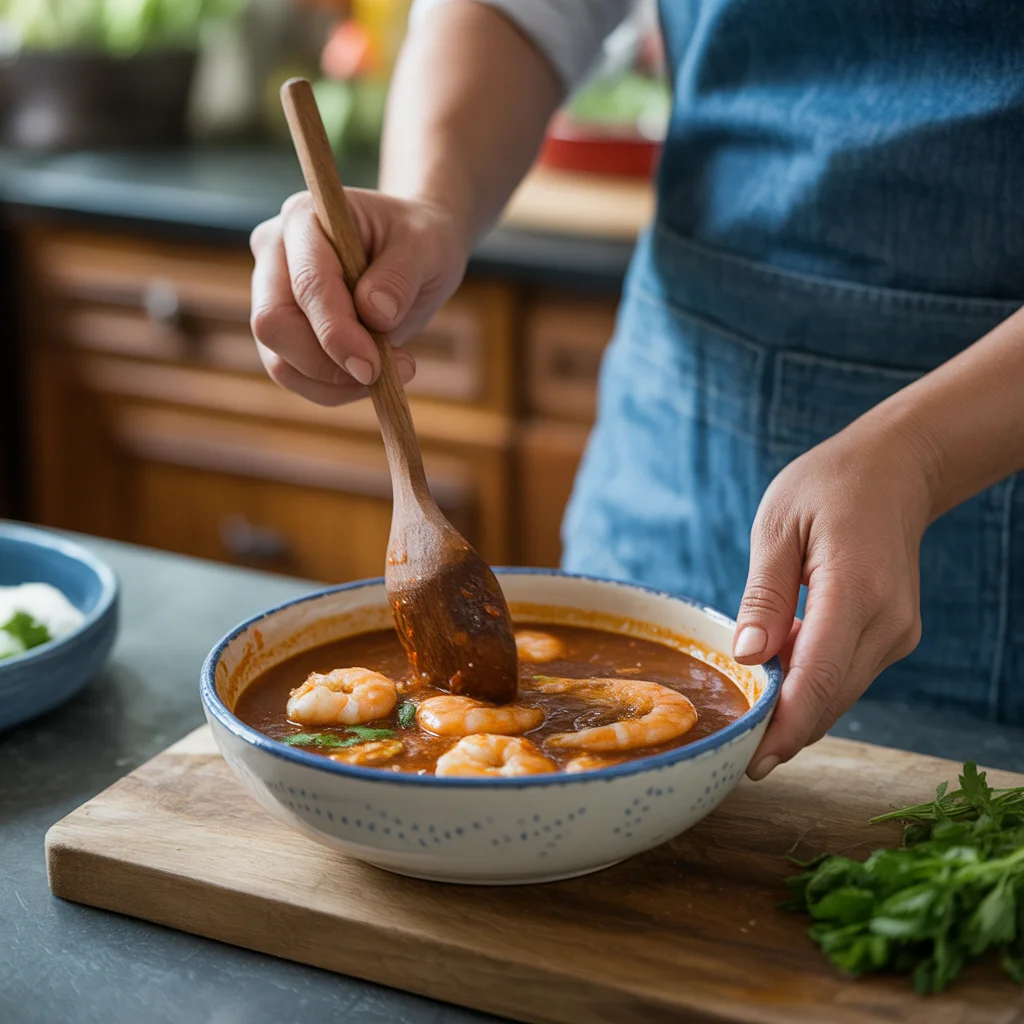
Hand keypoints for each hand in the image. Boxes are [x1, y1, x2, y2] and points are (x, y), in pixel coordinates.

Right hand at [249, 189, 469, 404]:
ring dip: (334, 383)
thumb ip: (400, 275)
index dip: (335, 331)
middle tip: (380, 373)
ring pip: (280, 361)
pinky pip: (295, 377)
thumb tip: (375, 313)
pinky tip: (373, 376)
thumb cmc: (418, 240)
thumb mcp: (426, 245)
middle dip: (327, 363)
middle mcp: (274, 255)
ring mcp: (272, 296)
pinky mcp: (284, 333)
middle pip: (273, 324)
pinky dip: (333, 389)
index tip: (372, 365)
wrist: (414, 252)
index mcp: (303, 219)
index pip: (306, 283)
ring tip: (390, 371)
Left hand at [732, 418, 937, 779]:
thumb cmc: (829, 487)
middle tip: (738, 755)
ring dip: (798, 710)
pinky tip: (780, 676)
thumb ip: (763, 595)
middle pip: (831, 696)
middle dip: (786, 732)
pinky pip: (848, 674)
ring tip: (751, 720)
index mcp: (855, 589)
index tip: (753, 761)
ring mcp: (897, 631)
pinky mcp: (895, 634)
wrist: (896, 470)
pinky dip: (814, 685)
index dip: (786, 725)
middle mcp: (887, 620)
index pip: (820, 677)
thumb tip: (747, 657)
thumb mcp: (777, 525)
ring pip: (841, 692)